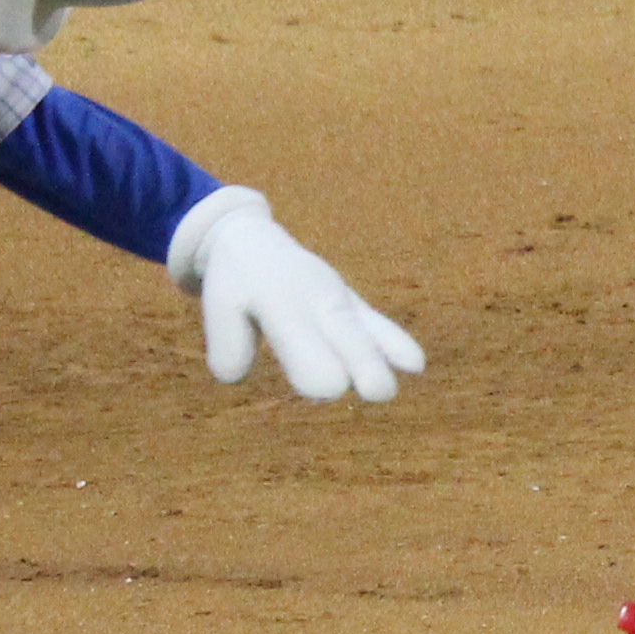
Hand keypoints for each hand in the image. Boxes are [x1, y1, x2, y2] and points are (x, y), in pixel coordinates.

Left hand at [167, 186, 425, 402]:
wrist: (254, 241)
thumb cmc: (235, 284)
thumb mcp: (219, 307)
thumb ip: (227, 346)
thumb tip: (239, 378)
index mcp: (281, 300)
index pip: (306, 344)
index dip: (318, 376)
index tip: (319, 390)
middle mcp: (316, 299)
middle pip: (349, 341)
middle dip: (363, 367)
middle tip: (375, 392)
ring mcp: (338, 299)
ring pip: (363, 333)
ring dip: (375, 360)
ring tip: (386, 390)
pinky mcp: (352, 304)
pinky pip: (377, 323)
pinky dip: (393, 343)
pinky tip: (415, 365)